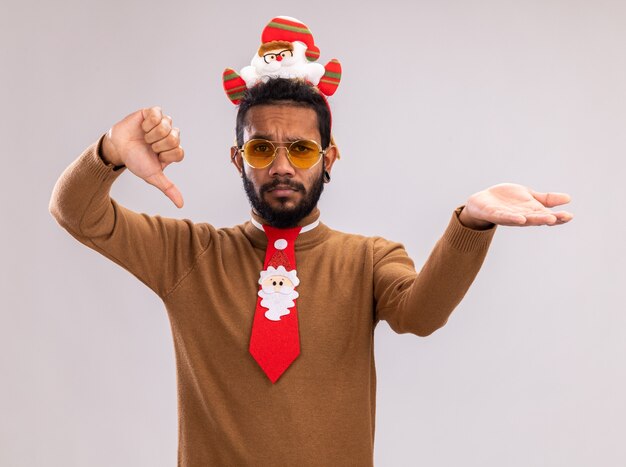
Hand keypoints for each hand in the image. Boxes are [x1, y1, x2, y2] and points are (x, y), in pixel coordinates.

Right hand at [102, 107, 184, 207]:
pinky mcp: (152, 113)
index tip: (155, 157)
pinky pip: (157, 113)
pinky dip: (147, 123)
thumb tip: (181, 204)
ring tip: (144, 137)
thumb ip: (168, 188)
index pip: (179, 152)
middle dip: (158, 145)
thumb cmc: (136, 161)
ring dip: (151, 134)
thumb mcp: (152, 176)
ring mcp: (163, 123)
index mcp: (173, 150)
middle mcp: (171, 136)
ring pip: (167, 126)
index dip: (165, 155)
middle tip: (149, 146)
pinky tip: (142, 127)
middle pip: (174, 138)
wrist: (117, 149)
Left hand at [459, 183, 573, 228]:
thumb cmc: (507, 201)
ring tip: (548, 219)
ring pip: (524, 219)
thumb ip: (546, 199)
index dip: (558, 217)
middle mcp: (522, 216)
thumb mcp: (529, 196)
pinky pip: (505, 217)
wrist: (482, 202)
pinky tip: (521, 218)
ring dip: (535, 220)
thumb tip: (568, 198)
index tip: (570, 216)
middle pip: (537, 219)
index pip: (547, 216)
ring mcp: (509, 217)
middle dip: (549, 219)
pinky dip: (513, 218)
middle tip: (562, 218)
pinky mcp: (495, 214)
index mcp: (531, 212)